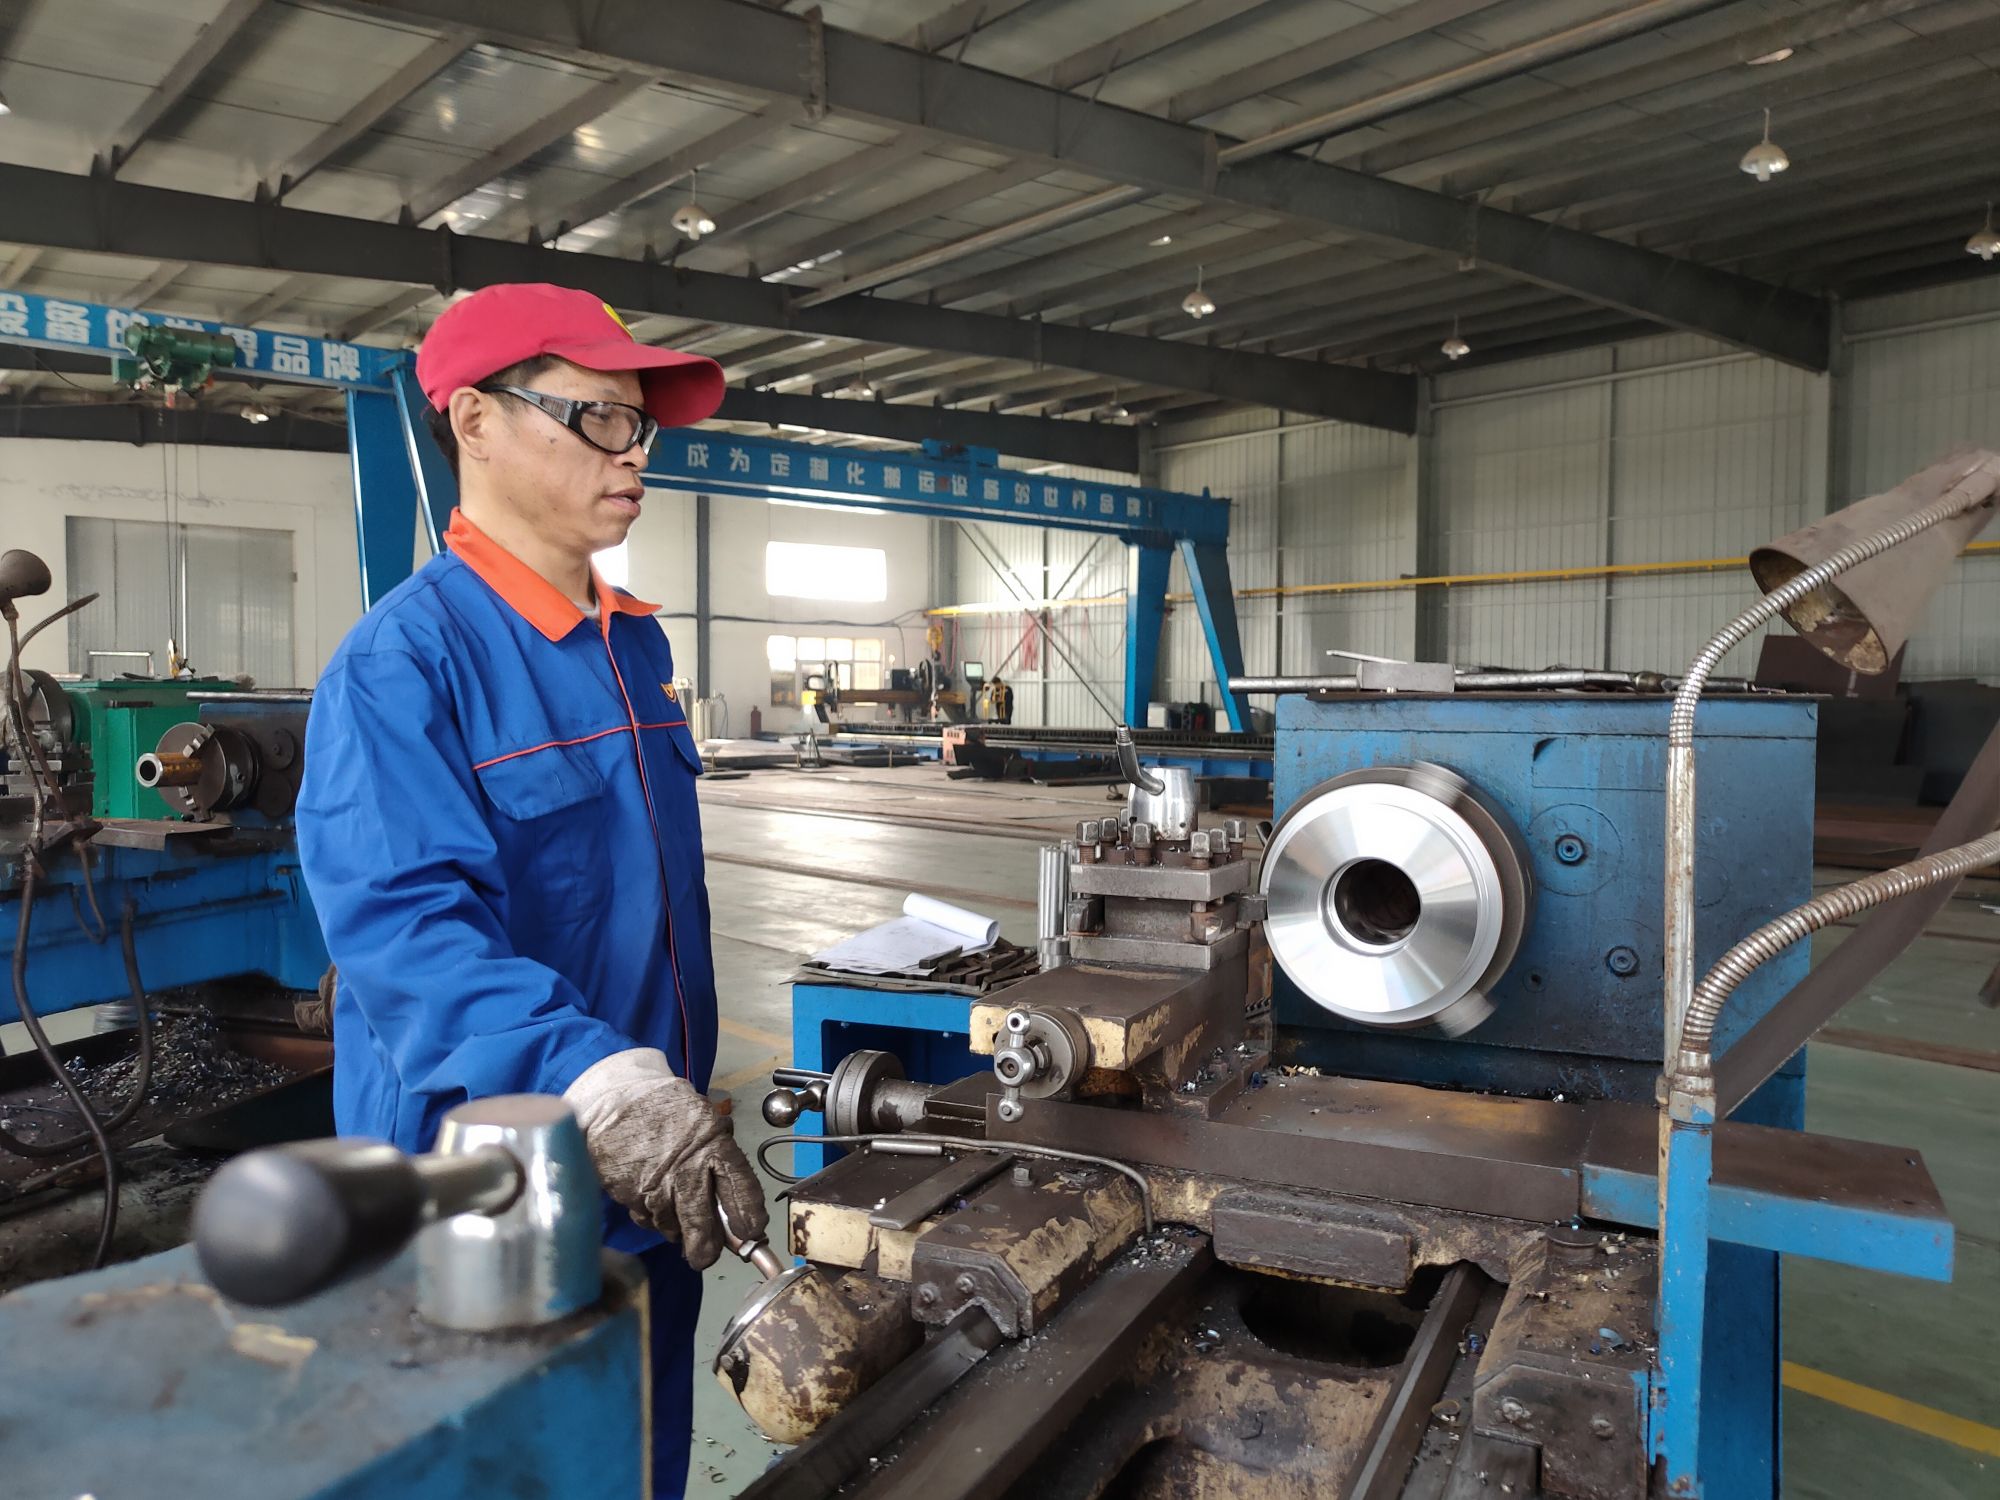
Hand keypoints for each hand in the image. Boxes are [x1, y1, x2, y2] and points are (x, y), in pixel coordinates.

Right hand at [563, 1049, 769, 1269]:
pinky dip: (653, 1215)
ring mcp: (655, 1188)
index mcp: (714, 1147)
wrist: (613, 1100)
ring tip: (674, 1204)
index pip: (743, 1193)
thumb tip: (735, 1196)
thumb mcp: (704, 1119)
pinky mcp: (629, 1197)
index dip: (749, 1219)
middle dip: (708, 1249)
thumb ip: (720, 1154)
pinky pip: (648, 1220)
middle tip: (708, 1253)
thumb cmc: (665, 1109)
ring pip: (673, 1229)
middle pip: (704, 1230)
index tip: (752, 1232)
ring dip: (676, 1227)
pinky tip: (651, 1194)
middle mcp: (687, 1172)